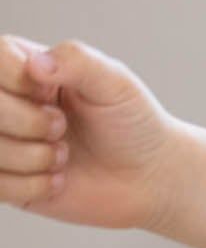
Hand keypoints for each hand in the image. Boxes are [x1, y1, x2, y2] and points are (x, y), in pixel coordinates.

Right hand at [0, 34, 187, 230]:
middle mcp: (7, 101)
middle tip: (62, 126)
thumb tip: (36, 64)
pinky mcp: (5, 181)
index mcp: (25, 67)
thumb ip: (78, 60)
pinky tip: (58, 179)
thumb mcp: (116, 82)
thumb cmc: (133, 124)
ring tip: (64, 154)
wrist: (149, 177)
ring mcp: (3, 141)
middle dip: (29, 122)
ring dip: (35, 157)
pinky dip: (33, 186)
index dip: (22, 82)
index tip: (54, 95)